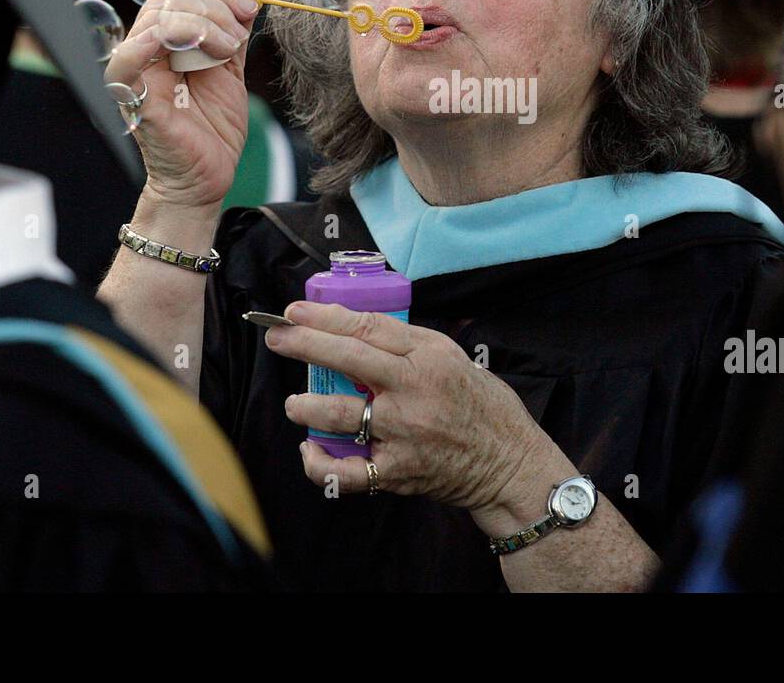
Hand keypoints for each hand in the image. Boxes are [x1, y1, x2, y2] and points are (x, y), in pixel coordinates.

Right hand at [104, 0, 259, 209]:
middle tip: (240, 30)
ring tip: (227, 48)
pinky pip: (128, 59)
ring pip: (158, 19)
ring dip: (203, 24)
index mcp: (168, 41)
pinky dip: (155, 41)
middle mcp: (147, 50)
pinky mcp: (133, 96)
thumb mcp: (230, 72)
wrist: (206, 177)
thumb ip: (233, 36)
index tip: (250, 6)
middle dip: (215, 5)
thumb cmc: (212, 129)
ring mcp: (137, 71)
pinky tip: (190, 46)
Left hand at [267, 301, 549, 514]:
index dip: (325, 317)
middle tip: (276, 336)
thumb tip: (353, 327)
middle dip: (303, 344)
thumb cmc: (481, 405)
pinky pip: (345, 471)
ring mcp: (403, 433)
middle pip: (348, 359)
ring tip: (296, 403)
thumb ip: (406, 343)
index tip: (295, 312)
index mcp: (428, 357)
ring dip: (306, 406)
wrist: (508, 462)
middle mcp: (414, 391)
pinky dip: (319, 463)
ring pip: (338, 413)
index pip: (367, 328)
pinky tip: (310, 450)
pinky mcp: (397, 471)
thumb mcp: (451, 357)